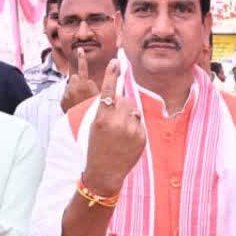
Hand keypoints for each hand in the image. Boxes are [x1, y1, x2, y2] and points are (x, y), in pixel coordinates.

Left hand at [60, 48, 99, 112]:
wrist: (84, 124)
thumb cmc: (95, 109)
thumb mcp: (101, 95)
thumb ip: (100, 83)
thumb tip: (104, 71)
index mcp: (83, 85)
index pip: (82, 68)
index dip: (82, 58)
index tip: (79, 50)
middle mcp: (73, 88)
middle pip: (75, 78)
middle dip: (79, 82)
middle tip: (86, 93)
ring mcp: (66, 95)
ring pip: (70, 86)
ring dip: (74, 89)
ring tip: (80, 100)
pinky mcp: (62, 101)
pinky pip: (66, 95)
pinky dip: (70, 98)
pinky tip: (75, 105)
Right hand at [82, 60, 145, 195]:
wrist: (104, 173)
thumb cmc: (96, 148)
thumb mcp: (94, 127)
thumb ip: (106, 110)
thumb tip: (122, 97)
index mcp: (102, 119)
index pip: (108, 91)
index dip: (111, 75)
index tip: (115, 62)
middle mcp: (117, 123)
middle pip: (124, 100)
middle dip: (121, 105)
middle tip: (114, 120)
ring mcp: (131, 131)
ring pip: (133, 110)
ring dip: (128, 116)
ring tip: (120, 132)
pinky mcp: (141, 137)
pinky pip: (139, 123)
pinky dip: (134, 127)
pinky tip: (126, 139)